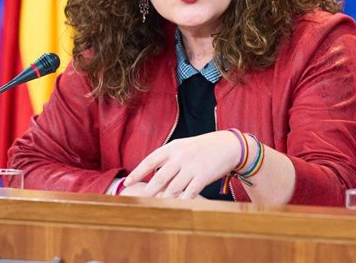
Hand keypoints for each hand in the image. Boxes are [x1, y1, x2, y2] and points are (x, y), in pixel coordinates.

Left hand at [124, 131, 238, 198]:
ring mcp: (192, 167)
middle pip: (159, 178)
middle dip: (147, 192)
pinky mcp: (203, 176)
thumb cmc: (202, 148)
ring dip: (163, 201)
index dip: (138, 172)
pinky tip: (174, 209)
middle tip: (137, 203)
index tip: (127, 183)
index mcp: (173, 147)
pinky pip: (189, 193)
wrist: (228, 145)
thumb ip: (168, 159)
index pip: (150, 160)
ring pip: (173, 189)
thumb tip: (151, 177)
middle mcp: (180, 156)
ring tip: (153, 210)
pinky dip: (180, 202)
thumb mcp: (183, 147)